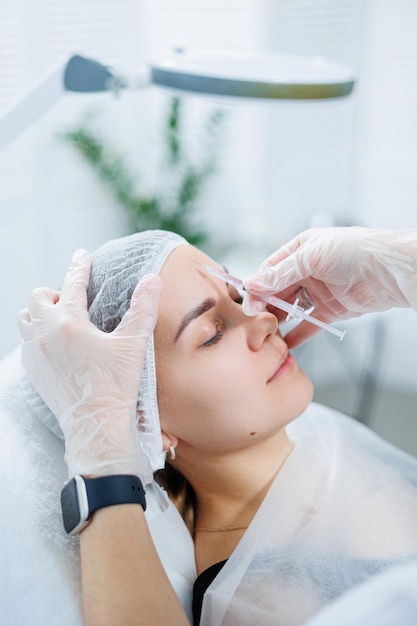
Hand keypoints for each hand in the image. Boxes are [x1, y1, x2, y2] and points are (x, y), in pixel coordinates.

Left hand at [17, 249, 161, 481]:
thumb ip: (143, 308)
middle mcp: (46, 335)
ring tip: (60, 321)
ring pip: (24, 320)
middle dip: (53, 293)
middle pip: (37, 298)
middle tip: (71, 301)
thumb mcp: (133, 344)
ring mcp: (36, 354)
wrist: (96, 425)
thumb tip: (152, 279)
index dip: (79, 267)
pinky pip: (26, 344)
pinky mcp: (33, 372)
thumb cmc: (115, 386)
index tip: (82, 257)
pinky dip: (37, 336)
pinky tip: (56, 346)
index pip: (72, 284)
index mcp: (70, 324)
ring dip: (39, 314)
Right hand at [244, 227, 416, 347]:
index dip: (258, 286)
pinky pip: (309, 324)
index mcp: (300, 250)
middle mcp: (307, 270)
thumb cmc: (355, 252)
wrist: (390, 271)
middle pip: (278, 290)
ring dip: (279, 320)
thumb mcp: (312, 257)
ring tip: (268, 333)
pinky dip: (298, 334)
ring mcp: (318, 290)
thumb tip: (253, 284)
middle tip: (255, 320)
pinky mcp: (330, 309)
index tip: (248, 302)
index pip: (270, 269)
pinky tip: (286, 343)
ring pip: (291, 308)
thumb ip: (281, 273)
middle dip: (266, 305)